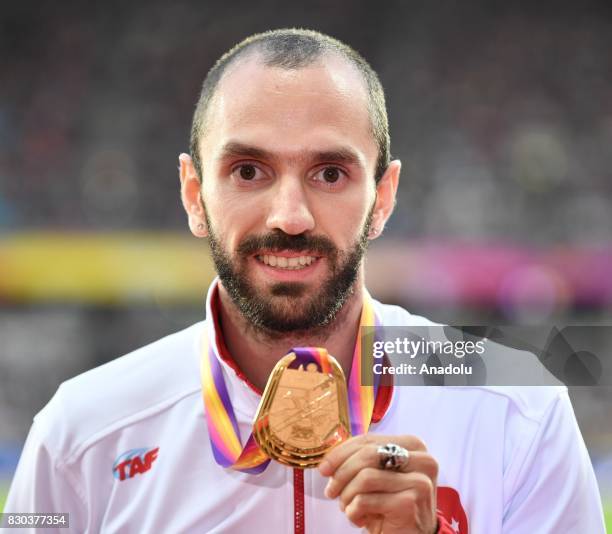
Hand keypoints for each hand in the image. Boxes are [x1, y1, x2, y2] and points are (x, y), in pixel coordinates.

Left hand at [318, 434, 437, 533]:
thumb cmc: (390, 504)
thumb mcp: (378, 476)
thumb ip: (362, 459)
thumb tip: (328, 460)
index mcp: (413, 446)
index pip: (369, 440)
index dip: (341, 452)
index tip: (324, 468)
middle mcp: (422, 460)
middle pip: (367, 454)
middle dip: (341, 474)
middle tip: (330, 491)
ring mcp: (418, 482)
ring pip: (365, 477)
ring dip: (347, 495)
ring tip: (348, 507)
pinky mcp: (409, 504)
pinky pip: (365, 500)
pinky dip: (354, 512)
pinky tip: (360, 519)